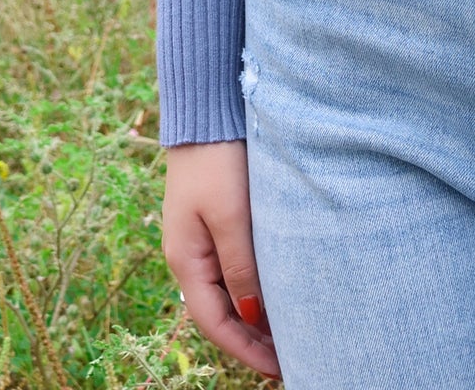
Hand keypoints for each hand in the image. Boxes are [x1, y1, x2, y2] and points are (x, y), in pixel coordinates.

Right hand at [163, 141, 280, 377]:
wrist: (206, 110)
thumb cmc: (218, 161)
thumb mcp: (231, 216)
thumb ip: (240, 265)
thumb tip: (252, 315)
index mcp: (185, 260)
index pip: (214, 323)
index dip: (245, 350)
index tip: (276, 370)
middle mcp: (189, 256)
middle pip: (221, 312)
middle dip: (251, 339)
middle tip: (289, 358)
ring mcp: (200, 238)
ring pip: (228, 291)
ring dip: (254, 315)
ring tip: (289, 332)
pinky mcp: (214, 220)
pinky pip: (233, 267)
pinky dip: (253, 287)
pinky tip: (276, 290)